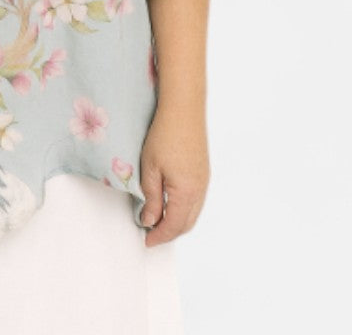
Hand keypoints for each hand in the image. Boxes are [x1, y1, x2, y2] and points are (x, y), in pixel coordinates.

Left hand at [139, 104, 209, 246]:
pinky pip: (196, 200)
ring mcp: (204, 181)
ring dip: (177, 221)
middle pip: (187, 223)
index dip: (159, 236)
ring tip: (158, 220)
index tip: (146, 241)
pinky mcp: (204, 172)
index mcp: (187, 193)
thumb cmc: (164, 136)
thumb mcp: (150, 169)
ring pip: (193, 213)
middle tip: (151, 233)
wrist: (183, 110)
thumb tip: (150, 221)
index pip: (173, 226)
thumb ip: (151, 198)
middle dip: (169, 232)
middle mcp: (200, 191)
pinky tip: (171, 203)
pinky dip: (184, 209)